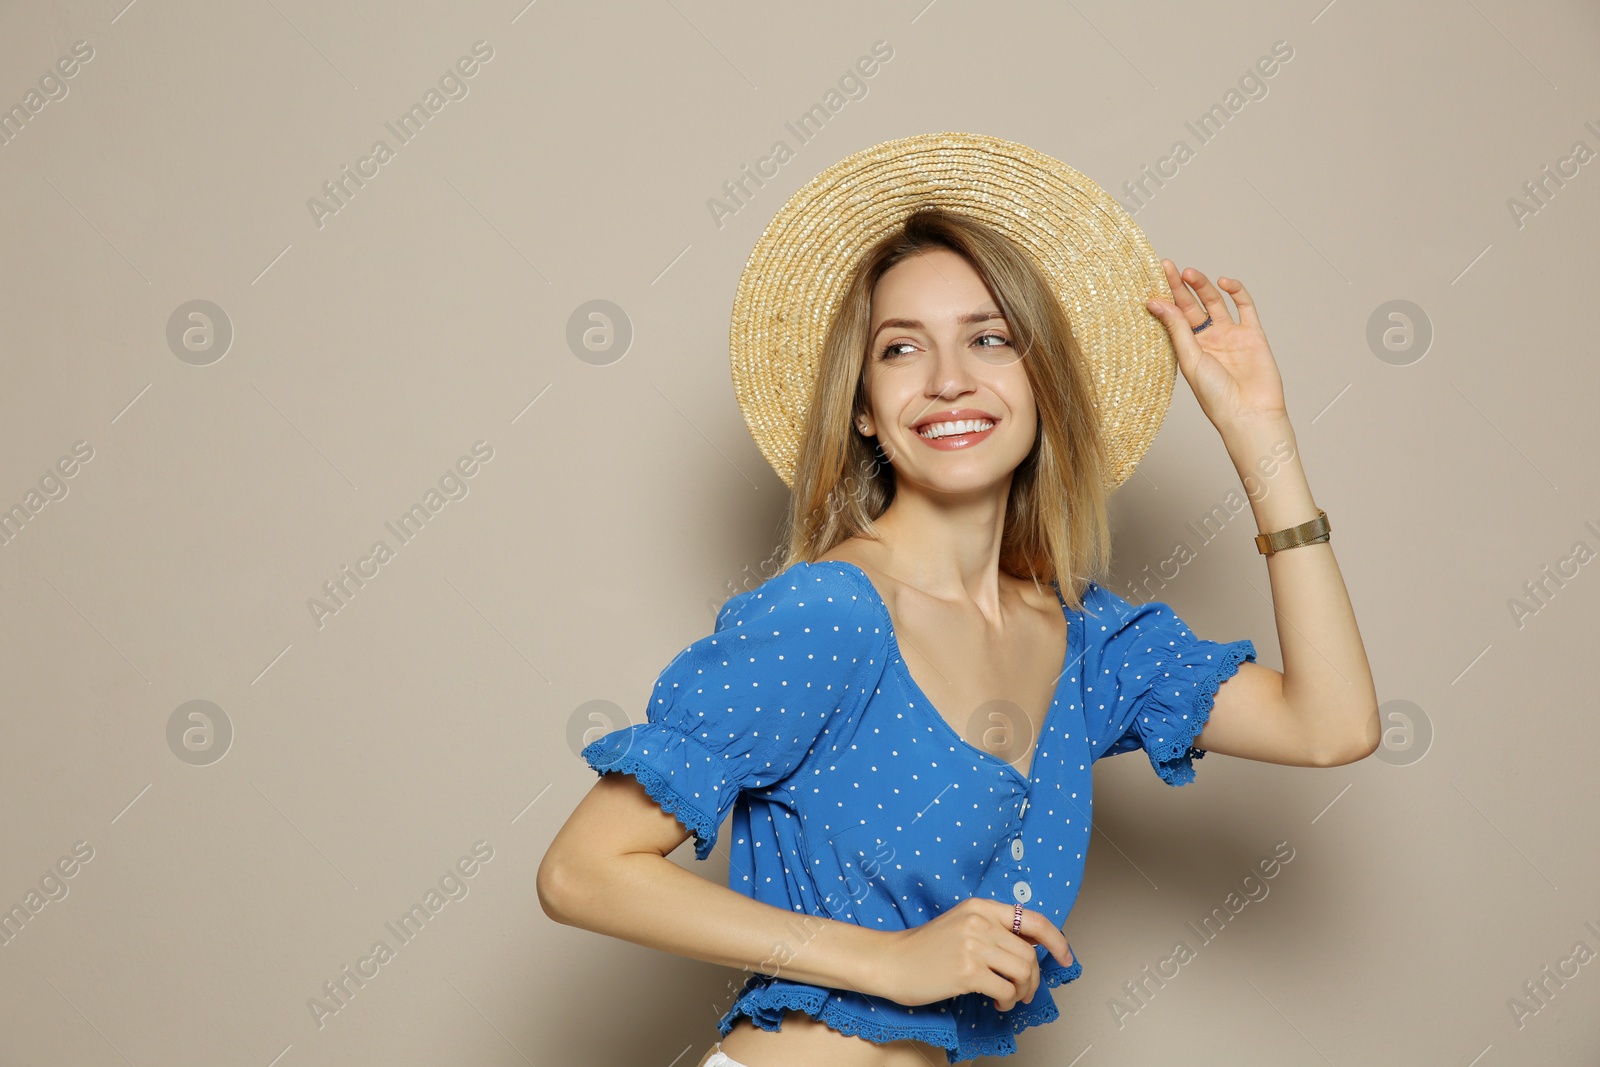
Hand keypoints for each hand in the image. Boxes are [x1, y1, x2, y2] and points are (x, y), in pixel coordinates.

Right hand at [865, 898, 1074, 1011]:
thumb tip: (1031, 949)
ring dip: (1022, 991)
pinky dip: (1007, 1000)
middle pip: (1029, 952)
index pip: (1032, 919)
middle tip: (1024, 992)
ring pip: (1023, 970)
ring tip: (1009, 997)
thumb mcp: (961, 925)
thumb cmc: (925, 949)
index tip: (1066, 957)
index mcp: (980, 907)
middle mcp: (978, 921)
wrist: (891, 961)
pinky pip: (1006, 989)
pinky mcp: (966, 971)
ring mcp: (972, 945)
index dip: (1056, 939)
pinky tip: (997, 1002)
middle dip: (1034, 978)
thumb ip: (993, 930)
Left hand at [1144, 259, 1288, 431]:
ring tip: (1189, 273)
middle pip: (1191, 306)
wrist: (1250, 412)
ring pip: (1215, 302)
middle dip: (1179, 286)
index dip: (1165, 297)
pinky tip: (1224, 282)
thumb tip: (1156, 302)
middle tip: (1167, 266)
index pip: (1174, 316)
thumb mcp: (1190, 359)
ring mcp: (1231, 335)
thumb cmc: (1216, 396)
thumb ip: (1177, 328)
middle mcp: (1208, 340)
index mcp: (1189, 349)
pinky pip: (1245, 307)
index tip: (1153, 277)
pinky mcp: (1253, 334)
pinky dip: (1236, 291)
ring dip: (1203, 286)